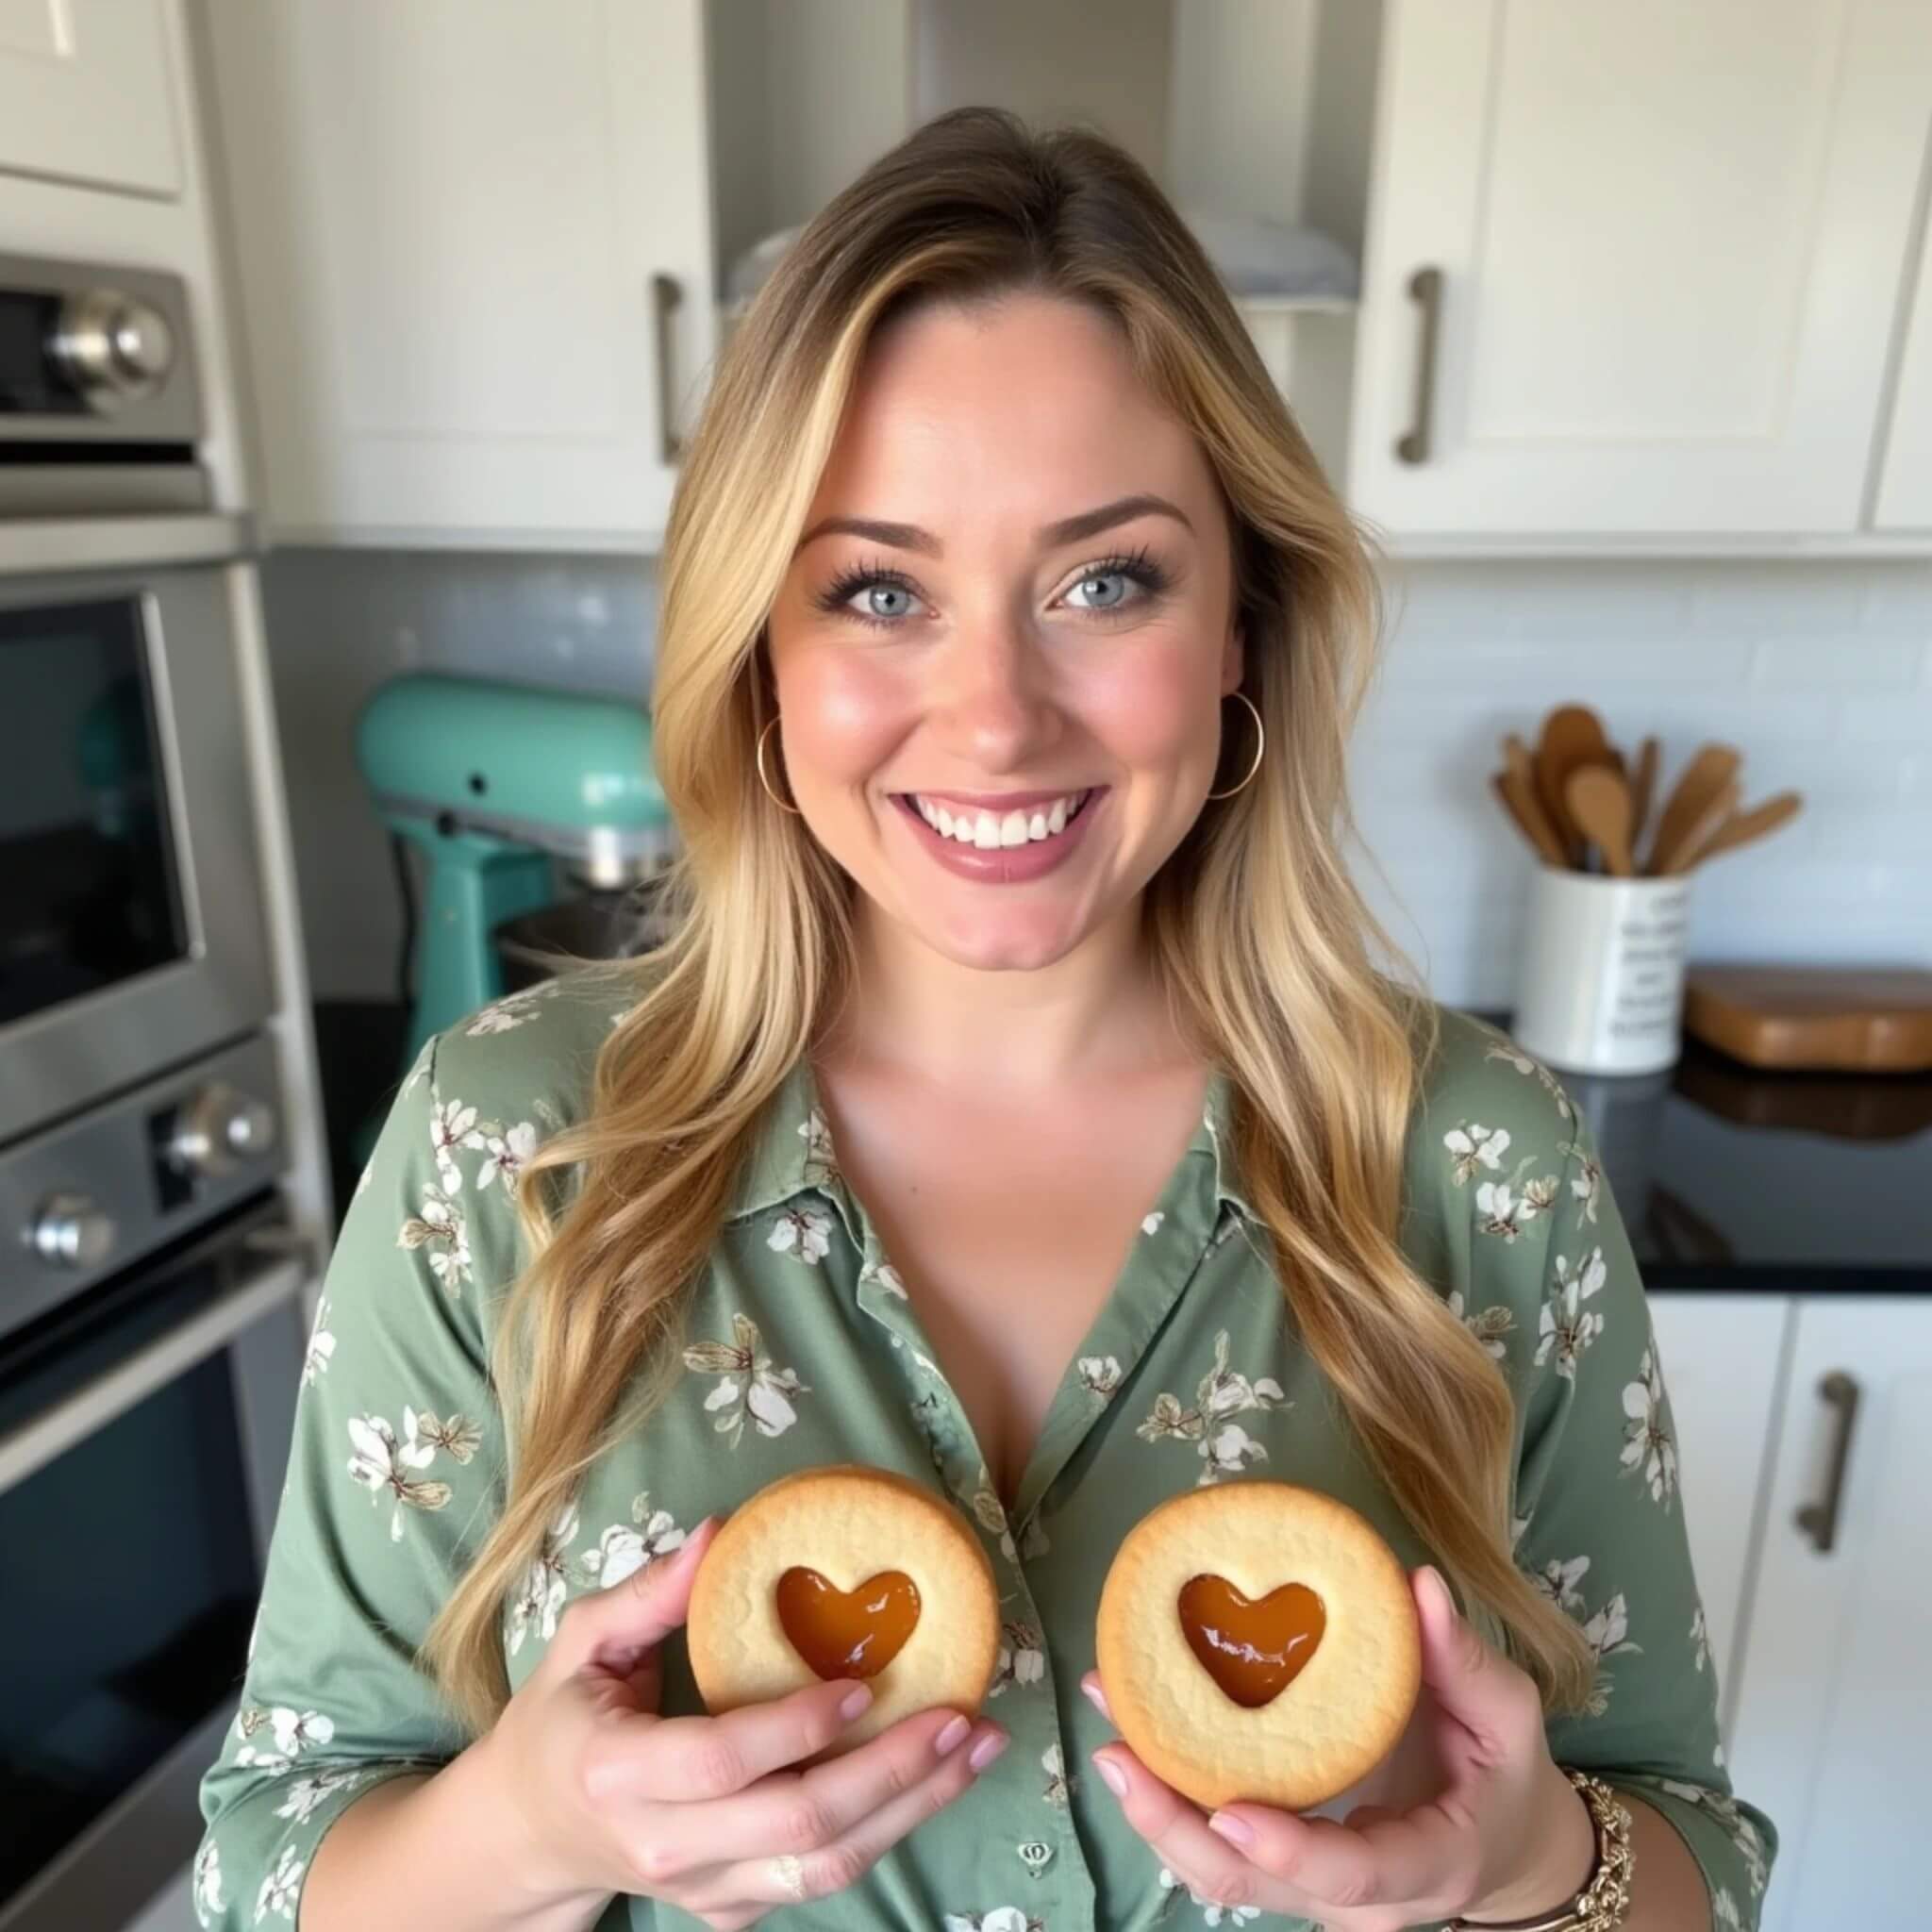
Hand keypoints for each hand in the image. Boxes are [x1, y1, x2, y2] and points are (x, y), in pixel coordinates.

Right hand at [478, 1516, 1009, 1929]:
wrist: (533, 1831)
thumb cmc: (565, 1719)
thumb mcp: (584, 1641)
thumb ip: (648, 1591)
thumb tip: (719, 1531)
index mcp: (618, 1772)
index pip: (722, 1759)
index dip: (798, 1728)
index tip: (864, 1683)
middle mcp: (664, 1845)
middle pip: (797, 1822)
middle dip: (891, 1771)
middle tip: (959, 1715)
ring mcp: (704, 1889)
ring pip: (827, 1864)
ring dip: (914, 1808)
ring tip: (977, 1748)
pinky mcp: (733, 1908)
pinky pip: (822, 1877)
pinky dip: (888, 1830)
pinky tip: (936, 1778)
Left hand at [1084, 1565, 1596, 1931]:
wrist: (1502, 1850)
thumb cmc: (1505, 1780)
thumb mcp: (1509, 1719)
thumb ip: (1467, 1660)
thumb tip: (1417, 1583)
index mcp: (1425, 1865)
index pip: (1353, 1874)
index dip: (1290, 1852)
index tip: (1232, 1813)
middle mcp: (1355, 1900)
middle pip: (1251, 1888)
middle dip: (1176, 1829)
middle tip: (1118, 1756)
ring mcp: (1310, 1892)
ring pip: (1219, 1876)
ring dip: (1156, 1811)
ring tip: (1106, 1734)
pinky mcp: (1280, 1865)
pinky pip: (1216, 1847)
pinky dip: (1169, 1798)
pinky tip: (1130, 1733)